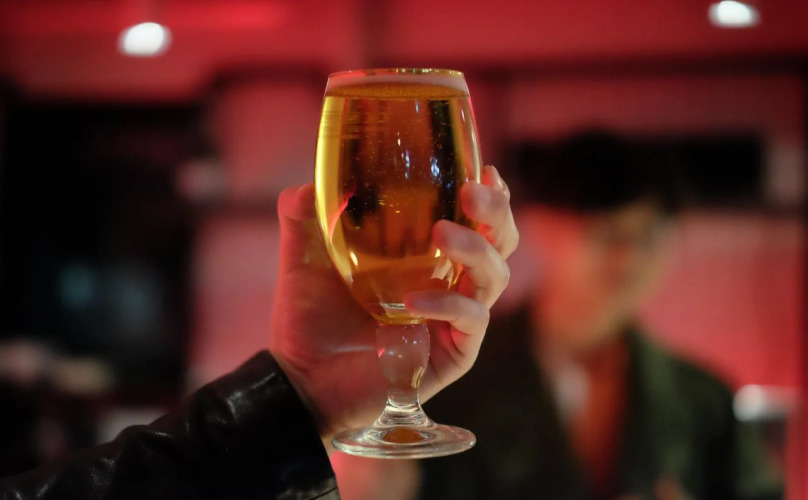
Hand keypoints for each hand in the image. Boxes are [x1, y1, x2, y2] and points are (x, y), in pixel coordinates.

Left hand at [269, 166, 517, 447]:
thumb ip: (303, 217)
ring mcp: (455, 320)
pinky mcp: (452, 353)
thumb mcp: (304, 259)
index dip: (490, 195)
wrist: (301, 378)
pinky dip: (448, 305)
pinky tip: (413, 301)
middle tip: (472, 193)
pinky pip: (470, 322)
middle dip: (495, 213)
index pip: (475, 219)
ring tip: (441, 234)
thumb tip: (309, 184)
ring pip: (493, 276)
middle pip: (500, 241)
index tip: (484, 171)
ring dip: (474, 249)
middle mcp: (450, 283)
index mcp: (427, 255)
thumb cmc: (310, 317)